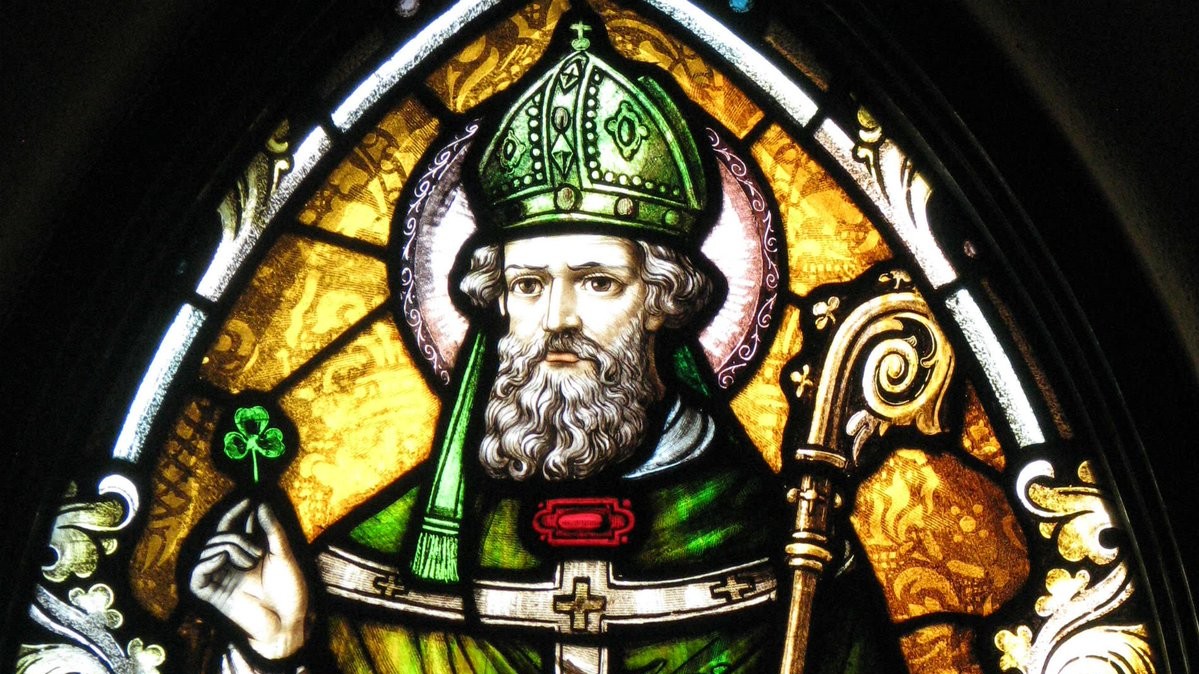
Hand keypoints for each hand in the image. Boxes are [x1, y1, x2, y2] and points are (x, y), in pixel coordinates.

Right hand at [190, 499, 307, 659]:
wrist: (288, 619)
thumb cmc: (289, 590)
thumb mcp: (283, 554)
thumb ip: (271, 530)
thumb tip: (261, 505)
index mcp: (246, 554)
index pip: (232, 528)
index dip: (236, 513)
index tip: (248, 501)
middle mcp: (230, 564)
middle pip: (219, 536)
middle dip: (236, 535)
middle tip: (256, 550)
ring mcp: (219, 578)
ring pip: (210, 549)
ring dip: (230, 548)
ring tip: (250, 561)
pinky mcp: (210, 593)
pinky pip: (197, 572)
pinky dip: (209, 561)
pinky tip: (223, 560)